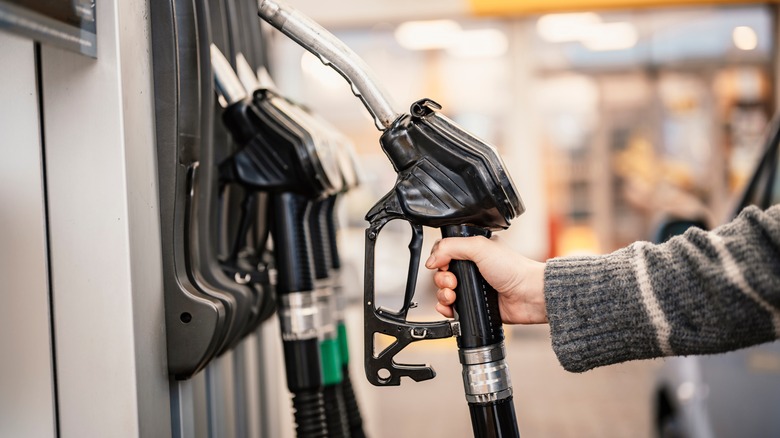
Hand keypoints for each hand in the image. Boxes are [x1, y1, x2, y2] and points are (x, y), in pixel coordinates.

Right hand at [425, 236, 547, 324]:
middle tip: (453, 282)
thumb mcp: (479, 247)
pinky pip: (452, 308)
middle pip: (442, 273)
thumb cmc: (513, 269)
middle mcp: (472, 269)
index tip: (443, 265)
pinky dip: (446, 309)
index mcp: (473, 251)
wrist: (529, 295)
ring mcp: (473, 288)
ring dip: (443, 294)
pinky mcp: (474, 305)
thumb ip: (451, 247)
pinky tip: (450, 308)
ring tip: (453, 295)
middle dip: (441, 279)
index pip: (445, 252)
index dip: (439, 259)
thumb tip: (431, 259)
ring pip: (445, 291)